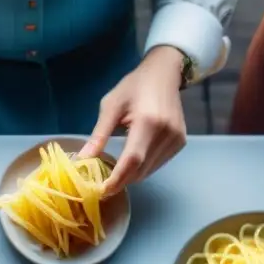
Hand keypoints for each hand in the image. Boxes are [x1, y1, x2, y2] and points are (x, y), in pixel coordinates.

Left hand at [80, 45, 185, 195]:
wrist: (164, 73)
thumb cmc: (134, 86)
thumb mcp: (111, 106)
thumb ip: (99, 135)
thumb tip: (83, 159)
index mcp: (148, 121)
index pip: (132, 160)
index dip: (117, 179)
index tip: (102, 191)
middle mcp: (166, 132)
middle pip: (141, 169)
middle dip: (121, 180)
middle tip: (103, 182)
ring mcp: (176, 138)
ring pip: (150, 170)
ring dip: (132, 175)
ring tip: (116, 170)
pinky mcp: (180, 142)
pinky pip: (158, 164)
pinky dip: (143, 167)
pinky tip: (133, 159)